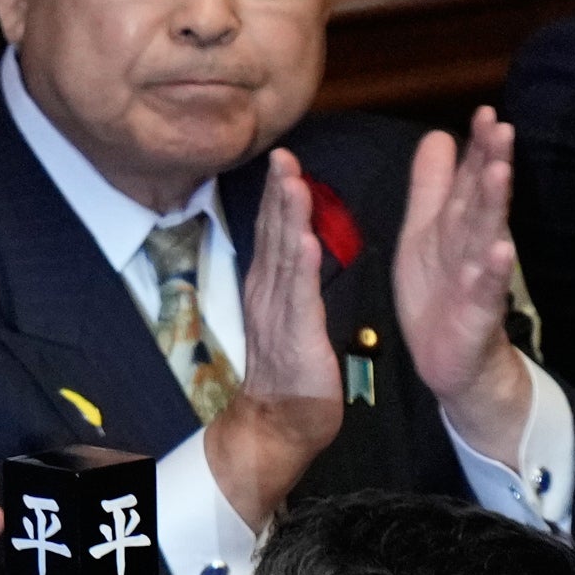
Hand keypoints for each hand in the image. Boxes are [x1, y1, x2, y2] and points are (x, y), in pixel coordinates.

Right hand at [199, 150, 346, 527]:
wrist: (282, 421)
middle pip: (274, 234)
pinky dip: (301, 267)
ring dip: (288, 217)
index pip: (274, 231)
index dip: (279, 194)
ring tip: (293, 182)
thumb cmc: (293, 370)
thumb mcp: (290, 313)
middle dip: (280, 192)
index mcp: (271, 286)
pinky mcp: (297, 337)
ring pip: (284, 257)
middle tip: (284, 154)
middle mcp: (269, 292)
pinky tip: (304, 241)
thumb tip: (296, 242)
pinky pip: (299, 297)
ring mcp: (280, 313)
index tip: (284, 156)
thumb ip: (292, 278)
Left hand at [392, 107, 537, 460]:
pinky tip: (502, 250)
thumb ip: (431, 187)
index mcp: (456, 225)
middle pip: (482, 200)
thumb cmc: (439, 292)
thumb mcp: (425, 233)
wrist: (450, 360)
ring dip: (494, 205)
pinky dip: (493, 272)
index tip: (486, 112)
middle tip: (502, 128)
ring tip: (501, 172)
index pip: (470, 179)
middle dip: (491, 163)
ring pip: (486, 236)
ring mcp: (478, 279)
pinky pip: (486, 291)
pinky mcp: (477, 315)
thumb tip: (439, 134)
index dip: (477, 148)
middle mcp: (472, 246)